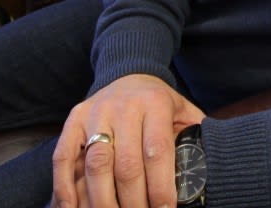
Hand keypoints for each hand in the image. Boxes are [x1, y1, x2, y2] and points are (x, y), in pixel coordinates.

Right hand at [50, 74, 204, 207]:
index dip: (161, 187)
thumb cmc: (159, 104)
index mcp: (155, 104)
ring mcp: (95, 113)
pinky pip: (63, 158)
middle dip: (134, 201)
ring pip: (96, 165)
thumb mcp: (183, 112)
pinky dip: (65, 188)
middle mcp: (123, 107)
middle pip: (126, 164)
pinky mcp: (73, 121)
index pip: (158, 151)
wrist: (129, 74)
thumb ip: (194, 137)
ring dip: (103, 201)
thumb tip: (207, 172)